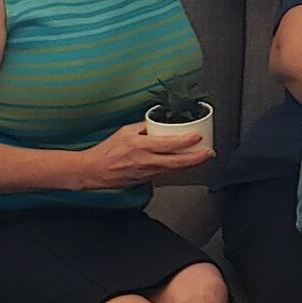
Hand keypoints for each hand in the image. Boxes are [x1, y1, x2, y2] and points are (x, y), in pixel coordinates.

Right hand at [73, 123, 208, 188]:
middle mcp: (145, 161)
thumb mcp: (125, 131)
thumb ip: (145, 127)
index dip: (185, 142)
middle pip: (176, 162)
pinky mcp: (145, 180)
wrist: (92, 171)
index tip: (197, 137)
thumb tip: (160, 122)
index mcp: (139, 146)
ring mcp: (146, 173)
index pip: (167, 144)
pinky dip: (176, 168)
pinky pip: (165, 174)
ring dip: (190, 164)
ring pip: (173, 170)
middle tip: (209, 153)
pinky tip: (185, 164)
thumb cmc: (106, 151)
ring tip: (203, 157)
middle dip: (196, 158)